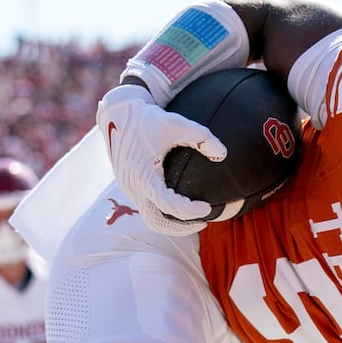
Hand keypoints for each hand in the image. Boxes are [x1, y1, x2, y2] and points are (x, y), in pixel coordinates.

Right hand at [97, 83, 225, 235]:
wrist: (118, 114)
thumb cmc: (149, 119)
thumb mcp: (177, 123)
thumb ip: (202, 137)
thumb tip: (223, 155)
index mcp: (143, 175)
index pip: (167, 204)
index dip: (189, 210)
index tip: (208, 207)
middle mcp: (133, 186)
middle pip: (156, 222)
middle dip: (181, 227)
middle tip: (204, 221)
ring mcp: (130, 189)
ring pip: (150, 219)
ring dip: (172, 224)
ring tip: (196, 217)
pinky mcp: (130, 187)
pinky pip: (147, 209)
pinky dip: (164, 213)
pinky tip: (183, 205)